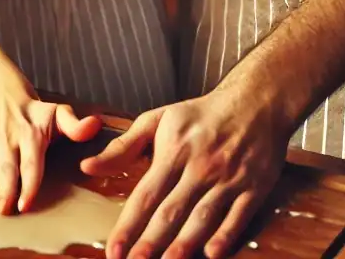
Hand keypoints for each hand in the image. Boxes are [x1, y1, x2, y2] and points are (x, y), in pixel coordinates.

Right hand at [0, 92, 103, 213]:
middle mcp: (8, 140)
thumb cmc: (38, 114)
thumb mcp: (59, 114)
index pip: (30, 164)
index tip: (25, 204)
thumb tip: (95, 125)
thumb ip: (76, 125)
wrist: (6, 98)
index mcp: (31, 136)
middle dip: (5, 191)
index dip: (28, 185)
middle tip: (4, 211)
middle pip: (7, 169)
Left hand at [80, 85, 289, 258]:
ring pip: (203, 216)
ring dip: (184, 244)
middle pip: (171, 211)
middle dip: (150, 243)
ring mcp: (229, 177)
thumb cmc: (202, 114)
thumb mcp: (158, 120)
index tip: (113, 251)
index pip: (146, 195)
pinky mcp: (254, 186)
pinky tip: (212, 253)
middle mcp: (200, 166)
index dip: (128, 226)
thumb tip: (87, 167)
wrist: (257, 100)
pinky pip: (239, 215)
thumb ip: (122, 146)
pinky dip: (226, 235)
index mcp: (174, 151)